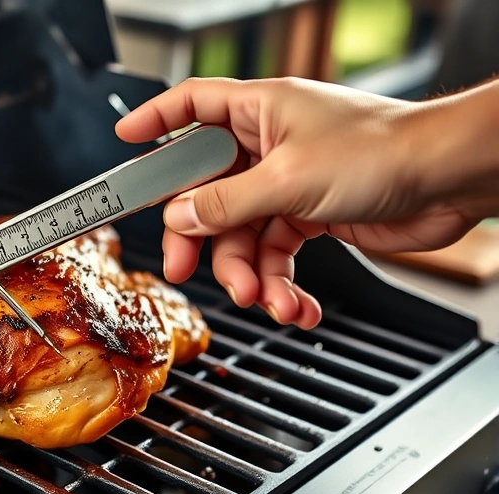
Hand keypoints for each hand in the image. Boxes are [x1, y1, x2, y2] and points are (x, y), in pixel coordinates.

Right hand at [116, 77, 496, 328]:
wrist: (449, 180)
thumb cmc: (382, 152)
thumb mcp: (287, 180)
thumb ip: (225, 203)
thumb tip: (179, 218)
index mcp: (258, 111)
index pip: (190, 107)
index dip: (154, 122)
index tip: (125, 144)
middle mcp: (268, 145)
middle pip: (207, 191)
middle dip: (199, 237)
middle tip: (184, 268)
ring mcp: (288, 182)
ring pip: (242, 234)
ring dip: (249, 275)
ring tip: (263, 299)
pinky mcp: (310, 216)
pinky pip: (277, 255)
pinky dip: (281, 285)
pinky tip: (293, 305)